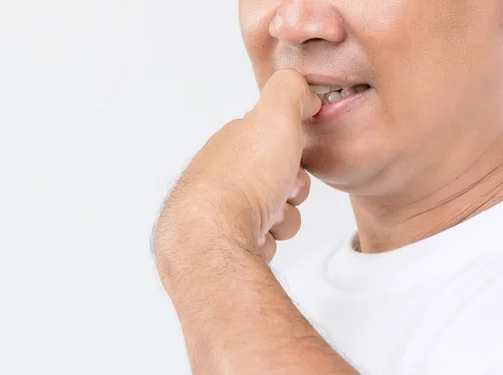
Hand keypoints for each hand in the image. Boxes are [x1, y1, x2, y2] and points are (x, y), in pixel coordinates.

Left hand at [154, 69, 320, 262]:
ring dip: (284, 217)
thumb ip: (291, 91)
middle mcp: (222, 175)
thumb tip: (305, 94)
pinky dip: (267, 240)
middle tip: (285, 190)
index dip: (292, 150)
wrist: (215, 236)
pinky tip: (258, 237)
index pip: (271, 141)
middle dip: (292, 188)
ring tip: (270, 218)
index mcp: (231, 144)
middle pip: (277, 179)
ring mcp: (220, 210)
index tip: (295, 156)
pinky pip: (261, 240)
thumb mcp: (275, 115)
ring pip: (275, 212)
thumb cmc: (244, 177)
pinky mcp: (222, 241)